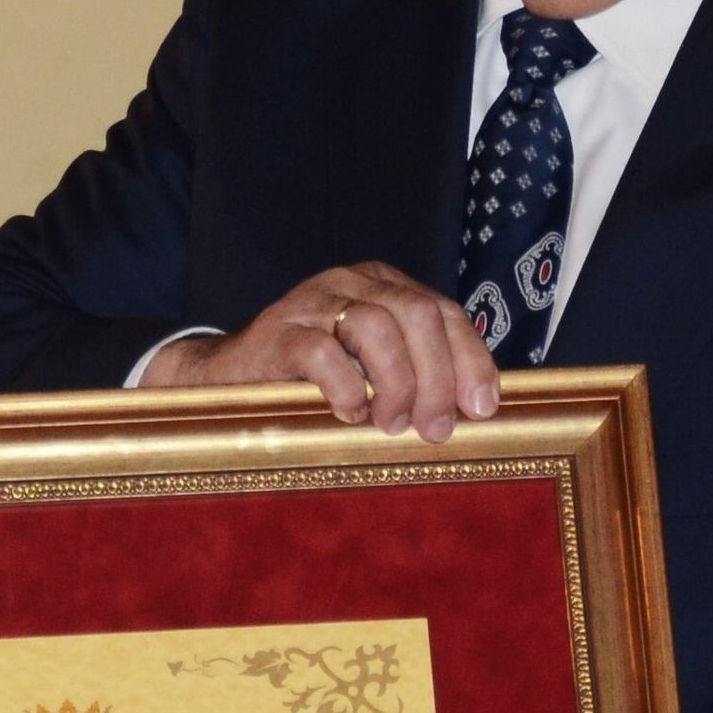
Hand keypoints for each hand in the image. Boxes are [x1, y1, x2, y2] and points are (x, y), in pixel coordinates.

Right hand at [140, 260, 498, 441]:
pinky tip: (348, 413)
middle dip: (437, 378)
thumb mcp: (372, 364)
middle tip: (435, 429)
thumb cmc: (312, 379)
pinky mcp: (277, 332)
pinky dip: (346, 388)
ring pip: (375, 327)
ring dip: (395, 384)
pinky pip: (322, 352)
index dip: (470, 359)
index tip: (482, 408)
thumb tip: (478, 406)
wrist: (230, 377)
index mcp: (382, 285)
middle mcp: (350, 283)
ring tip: (389, 424)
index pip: (443, 311)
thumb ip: (418, 369)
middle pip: (417, 314)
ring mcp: (311, 303)